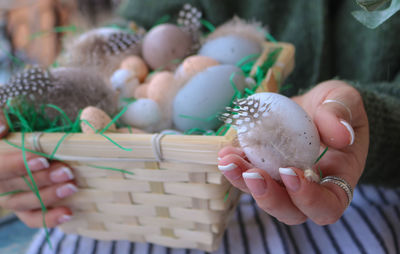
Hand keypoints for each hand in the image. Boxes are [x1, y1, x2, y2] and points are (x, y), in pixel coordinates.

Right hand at [0, 111, 76, 227]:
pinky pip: (31, 219)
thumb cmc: (19, 130)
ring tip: (72, 187)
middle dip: (42, 178)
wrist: (33, 148)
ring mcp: (9, 196)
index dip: (18, 164)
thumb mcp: (7, 120)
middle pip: (15, 184)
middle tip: (67, 172)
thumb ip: (1, 118)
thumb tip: (2, 127)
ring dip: (49, 195)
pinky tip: (68, 212)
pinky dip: (48, 218)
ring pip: (24, 202)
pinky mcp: (23, 208)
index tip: (43, 159)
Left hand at [218, 80, 368, 224]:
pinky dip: (236, 165)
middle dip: (269, 197)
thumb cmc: (336, 105)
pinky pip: (248, 175)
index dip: (310, 199)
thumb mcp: (345, 99)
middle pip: (290, 211)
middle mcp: (309, 188)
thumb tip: (342, 136)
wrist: (313, 104)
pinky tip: (226, 152)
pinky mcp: (263, 168)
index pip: (328, 206)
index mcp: (337, 179)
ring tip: (228, 161)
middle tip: (253, 174)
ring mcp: (283, 181)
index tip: (291, 173)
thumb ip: (342, 113)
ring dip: (243, 182)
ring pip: (263, 195)